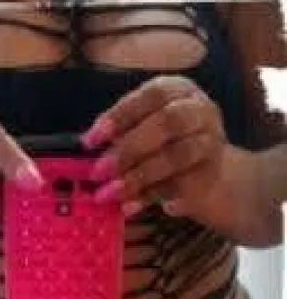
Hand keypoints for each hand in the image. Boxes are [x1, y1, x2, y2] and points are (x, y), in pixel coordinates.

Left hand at [81, 75, 227, 223]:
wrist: (209, 174)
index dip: (119, 116)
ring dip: (137, 177)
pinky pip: (178, 187)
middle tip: (98, 171)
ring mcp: (210, 143)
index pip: (150, 96)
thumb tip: (87, 150)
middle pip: (168, 123)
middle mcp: (199, 111)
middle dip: (128, 148)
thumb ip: (121, 135)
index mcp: (177, 90)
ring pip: (175, 157)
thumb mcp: (144, 129)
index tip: (90, 140)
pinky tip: (128, 208)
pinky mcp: (211, 176)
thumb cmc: (166, 145)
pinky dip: (150, 197)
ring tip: (109, 194)